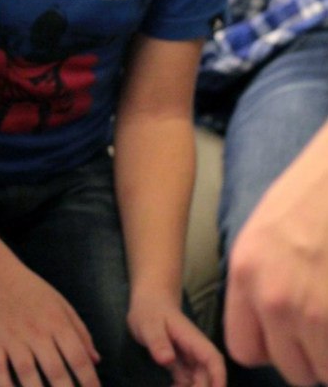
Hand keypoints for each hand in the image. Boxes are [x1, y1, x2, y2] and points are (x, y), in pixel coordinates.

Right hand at [0, 258, 100, 386]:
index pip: (78, 357)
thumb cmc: (30, 290)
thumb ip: (80, 331)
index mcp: (57, 321)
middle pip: (55, 371)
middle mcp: (36, 332)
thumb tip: (96, 360)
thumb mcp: (60, 303)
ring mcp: (13, 338)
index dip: (90, 382)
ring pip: (28, 374)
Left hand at [128, 292, 225, 386]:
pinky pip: (187, 382)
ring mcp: (189, 359)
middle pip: (207, 376)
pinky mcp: (180, 365)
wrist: (149, 302)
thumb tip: (167, 359)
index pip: (213, 359)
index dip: (218, 378)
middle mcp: (195, 351)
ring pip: (198, 381)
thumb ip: (158, 341)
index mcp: (192, 339)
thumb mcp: (148, 324)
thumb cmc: (150, 310)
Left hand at [224, 123, 327, 384]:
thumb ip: (259, 281)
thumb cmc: (311, 195)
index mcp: (246, 273)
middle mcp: (274, 297)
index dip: (271, 348)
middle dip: (308, 356)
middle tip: (321, 329)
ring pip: (323, 371)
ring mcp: (314, 310)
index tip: (289, 337)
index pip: (244, 349)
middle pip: (289, 368)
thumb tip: (270, 324)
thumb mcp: (264, 233)